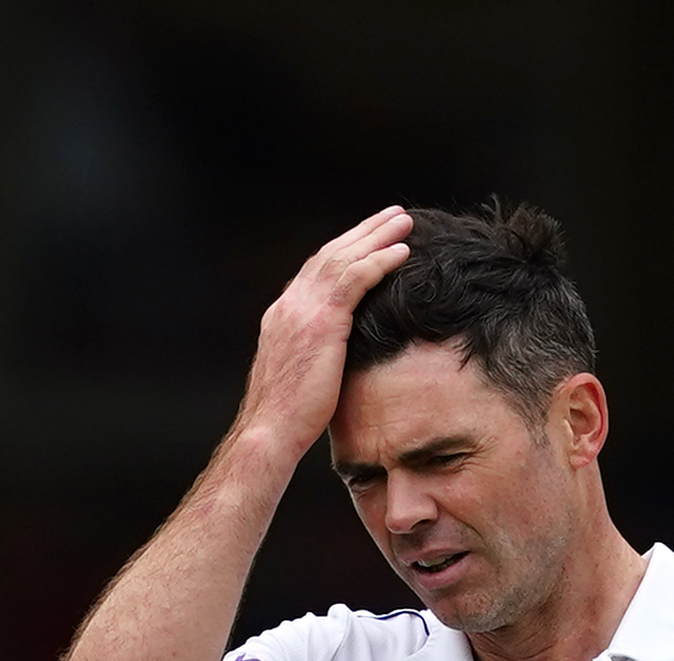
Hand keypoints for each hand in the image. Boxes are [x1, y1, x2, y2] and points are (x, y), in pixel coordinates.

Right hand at [232, 207, 415, 462]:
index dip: (344, 250)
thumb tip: (335, 359)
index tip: (367, 239)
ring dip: (377, 235)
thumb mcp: (301, 376)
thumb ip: (315, 354)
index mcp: (284, 314)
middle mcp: (290, 303)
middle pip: (331, 254)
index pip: (316, 271)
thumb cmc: (287, 420)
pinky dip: (380, 261)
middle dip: (363, 231)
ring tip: (404, 221)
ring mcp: (303, 309)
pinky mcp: (321, 321)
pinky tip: (402, 251)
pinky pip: (356, 279)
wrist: (270, 432)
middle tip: (392, 214)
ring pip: (345, 257)